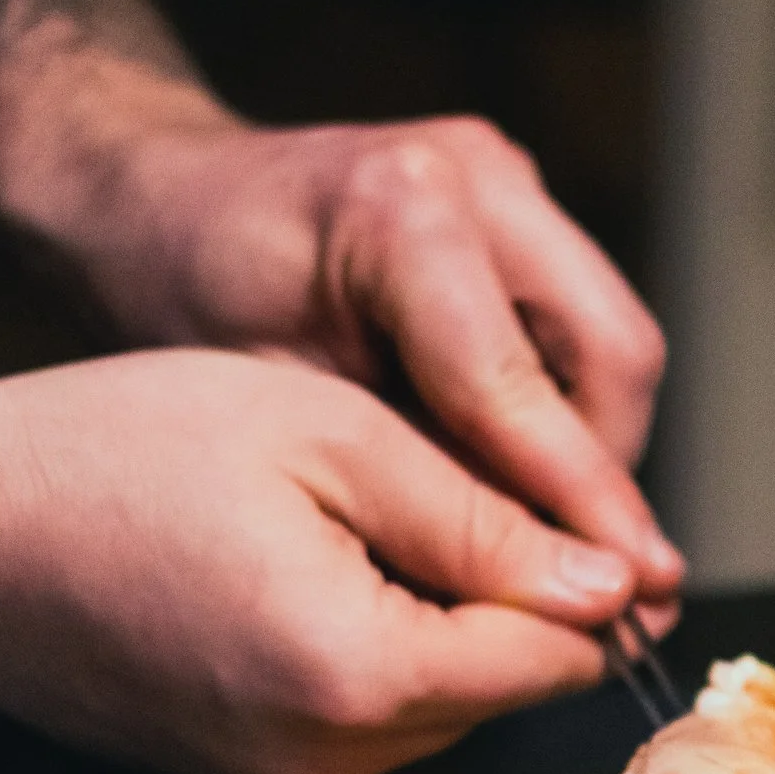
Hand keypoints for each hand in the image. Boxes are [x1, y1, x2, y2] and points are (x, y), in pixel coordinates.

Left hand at [0, 68, 680, 604]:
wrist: (153, 197)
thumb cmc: (181, 296)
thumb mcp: (276, 412)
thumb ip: (407, 481)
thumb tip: (524, 583)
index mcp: (399, 211)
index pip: (516, 383)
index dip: (575, 500)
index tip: (620, 596)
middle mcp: (478, 177)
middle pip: (616, 351)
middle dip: (604, 474)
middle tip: (591, 576)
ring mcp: (511, 182)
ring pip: (615, 344)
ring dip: (592, 445)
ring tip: (554, 537)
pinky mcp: (523, 209)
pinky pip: (582, 329)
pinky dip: (564, 410)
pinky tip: (525, 478)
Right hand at [0, 349, 640, 773]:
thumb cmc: (121, 452)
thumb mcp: (330, 437)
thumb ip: (486, 521)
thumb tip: (614, 587)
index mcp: (358, 675)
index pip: (552, 659)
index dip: (596, 593)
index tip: (607, 530)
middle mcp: (326, 764)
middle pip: (502, 690)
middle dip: (509, 603)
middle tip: (448, 496)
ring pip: (439, 711)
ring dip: (439, 630)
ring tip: (355, 526)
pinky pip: (367, 727)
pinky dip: (374, 659)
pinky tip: (309, 578)